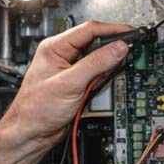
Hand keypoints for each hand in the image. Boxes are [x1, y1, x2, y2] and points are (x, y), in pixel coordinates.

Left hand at [0, 20, 134, 150]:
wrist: (31, 134)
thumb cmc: (36, 109)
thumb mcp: (69, 83)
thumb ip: (95, 63)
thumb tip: (118, 48)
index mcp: (54, 47)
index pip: (89, 29)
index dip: (112, 29)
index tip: (131, 32)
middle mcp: (62, 55)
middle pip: (95, 42)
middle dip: (113, 46)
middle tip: (132, 49)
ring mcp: (69, 69)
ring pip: (97, 59)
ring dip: (109, 63)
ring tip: (122, 64)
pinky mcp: (76, 83)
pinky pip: (95, 74)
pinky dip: (104, 76)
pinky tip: (109, 79)